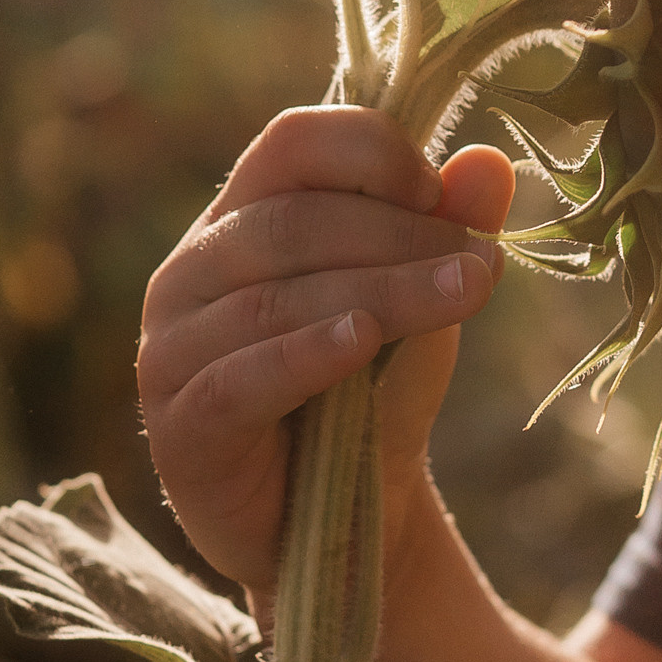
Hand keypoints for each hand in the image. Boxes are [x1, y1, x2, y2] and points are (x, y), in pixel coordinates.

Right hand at [138, 108, 516, 601]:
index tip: (442, 193)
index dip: (371, 152)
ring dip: (381, 291)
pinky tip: (362, 343)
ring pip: (274, 299)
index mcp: (243, 217)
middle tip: (481, 263)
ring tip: (462, 294)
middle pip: (291, 221)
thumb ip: (449, 230)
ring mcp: (171, 348)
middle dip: (398, 235)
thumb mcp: (424, 301)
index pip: (292, 143)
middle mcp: (192, 270)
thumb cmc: (375, 390)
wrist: (347, 519)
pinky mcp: (178, 428)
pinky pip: (238, 380)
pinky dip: (306, 355)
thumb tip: (491, 162)